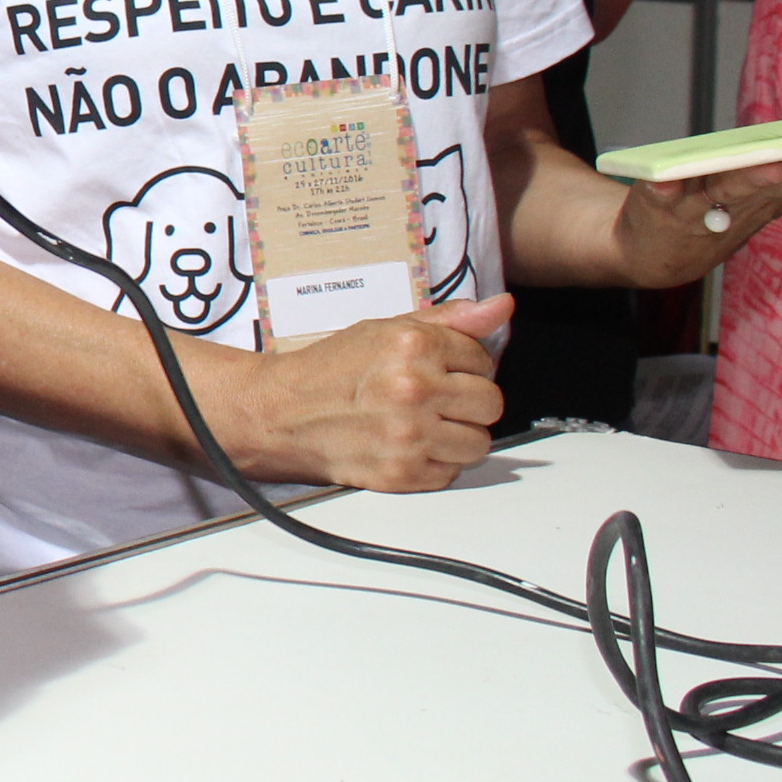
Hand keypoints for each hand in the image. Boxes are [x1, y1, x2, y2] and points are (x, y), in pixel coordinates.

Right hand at [215, 295, 509, 491]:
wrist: (279, 413)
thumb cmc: (330, 370)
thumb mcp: (384, 330)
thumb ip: (449, 319)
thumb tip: (501, 308)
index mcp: (412, 345)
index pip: (483, 359)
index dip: (462, 366)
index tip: (436, 371)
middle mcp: (414, 388)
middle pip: (490, 403)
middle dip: (466, 403)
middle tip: (433, 401)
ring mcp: (409, 434)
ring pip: (479, 443)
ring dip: (455, 437)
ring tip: (421, 425)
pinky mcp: (402, 473)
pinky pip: (452, 473)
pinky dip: (434, 464)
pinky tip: (406, 446)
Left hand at [613, 149, 781, 284]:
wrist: (651, 253)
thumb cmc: (719, 212)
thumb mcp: (769, 193)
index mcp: (774, 192)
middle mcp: (745, 202)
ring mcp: (702, 207)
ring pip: (731, 191)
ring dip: (752, 179)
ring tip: (775, 167)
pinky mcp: (659, 207)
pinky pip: (662, 196)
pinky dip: (664, 189)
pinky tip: (663, 180)